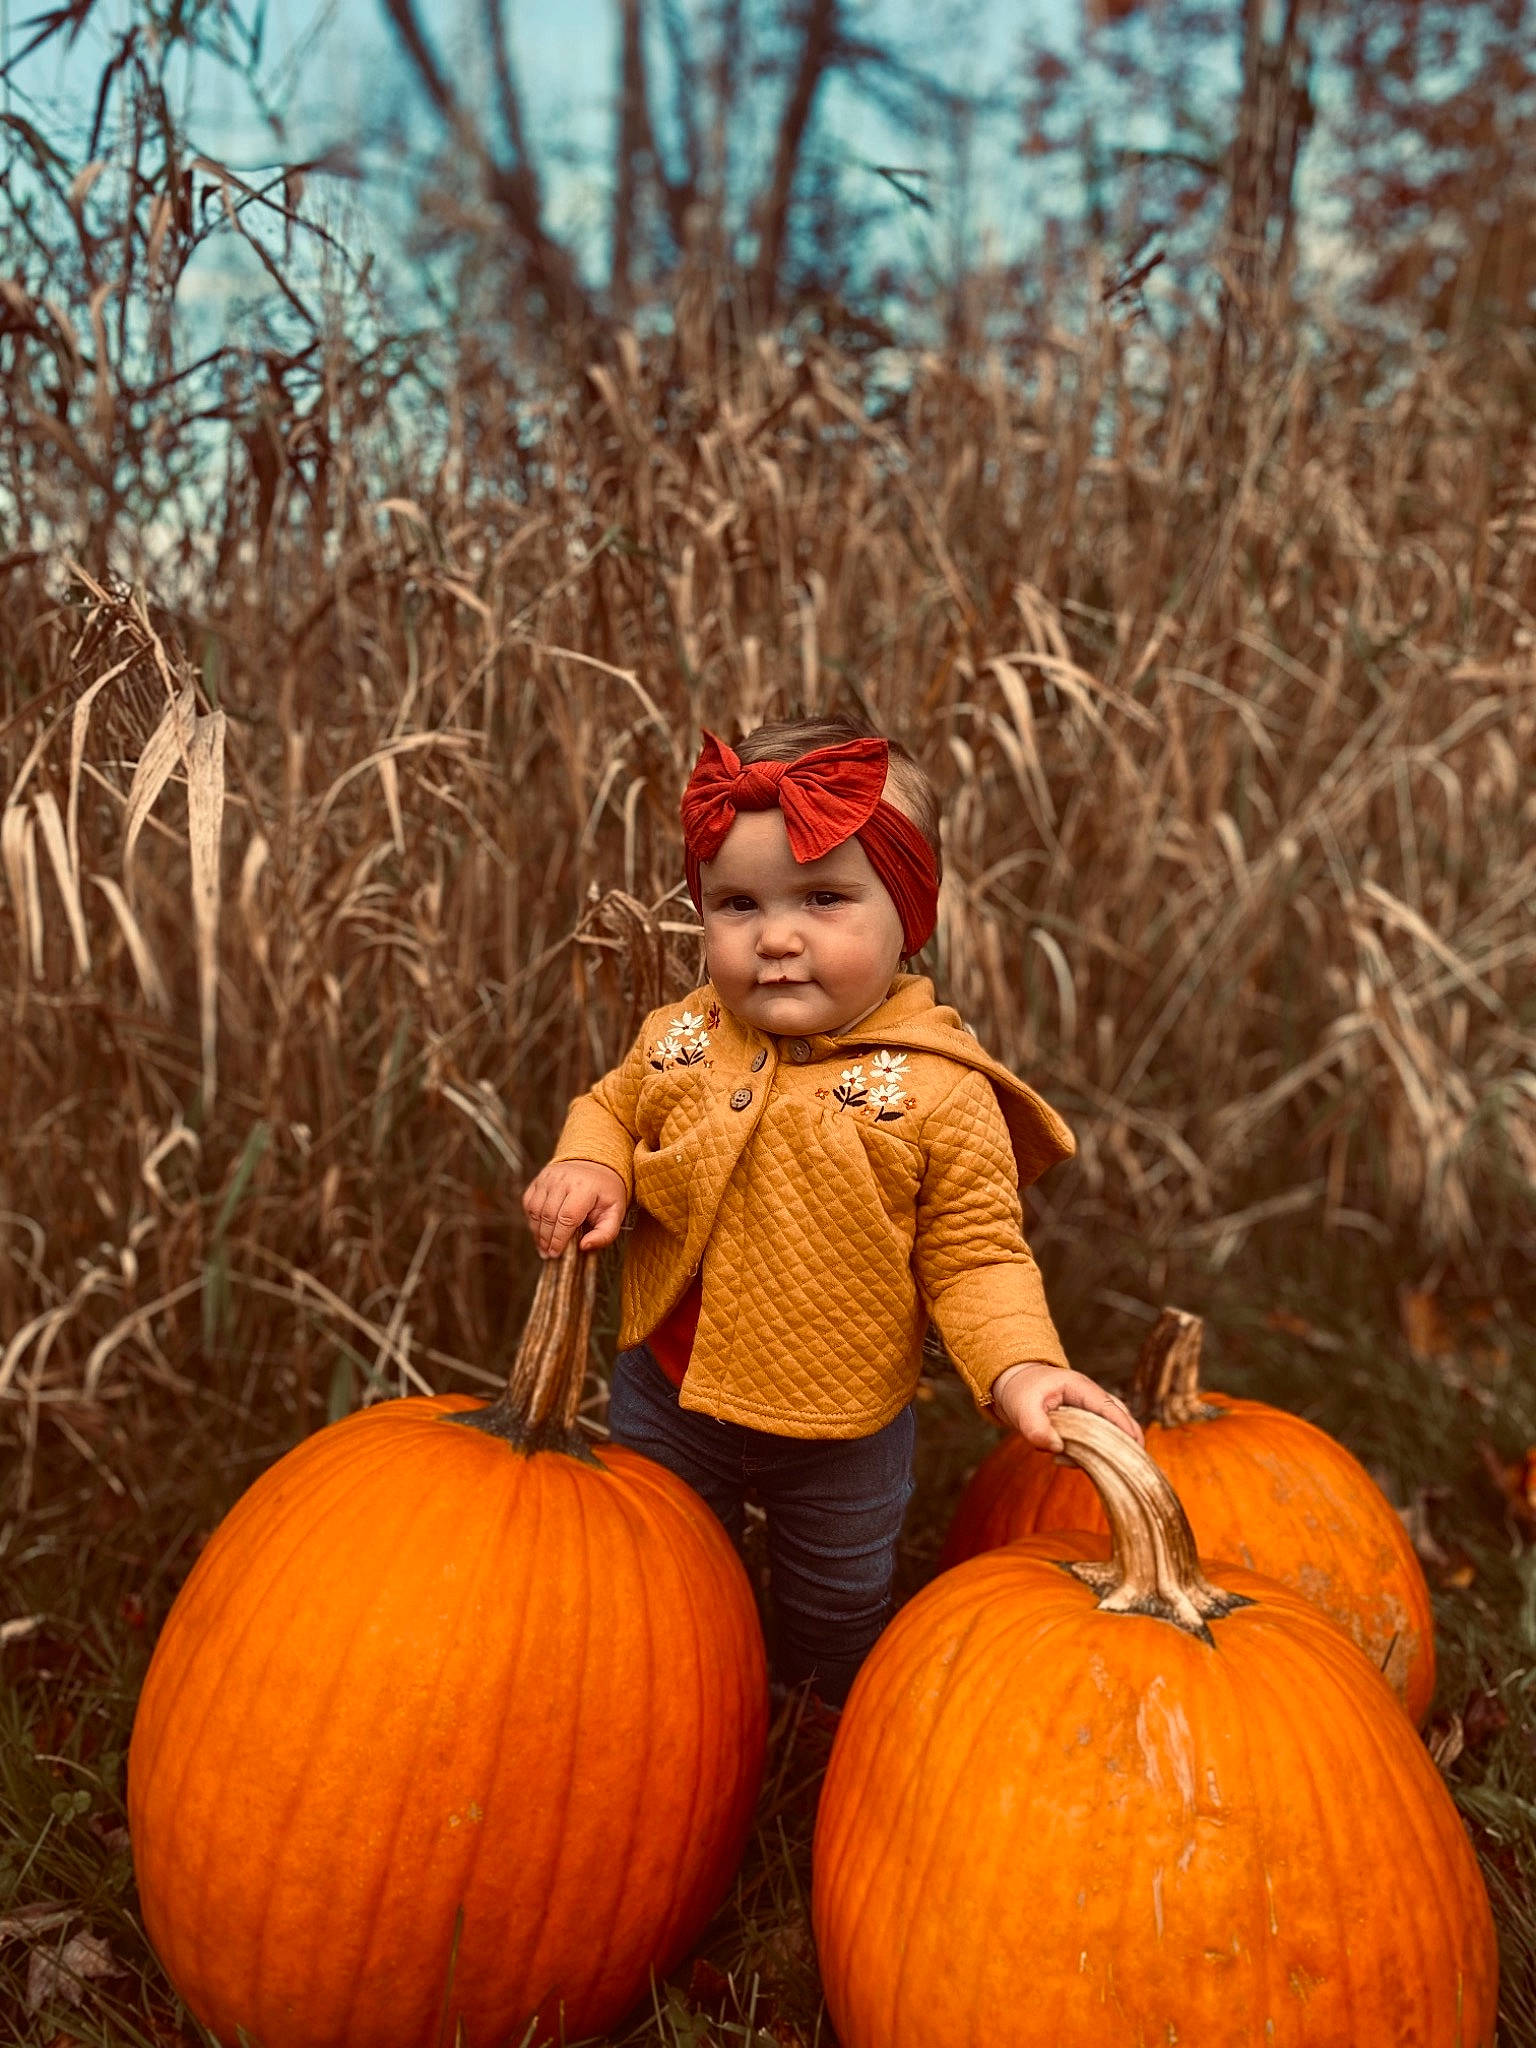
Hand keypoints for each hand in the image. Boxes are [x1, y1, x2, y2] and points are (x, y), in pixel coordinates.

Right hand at [521, 1160, 628, 1258]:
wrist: (595, 1165)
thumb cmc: (605, 1193)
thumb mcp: (615, 1213)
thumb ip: (605, 1233)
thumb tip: (584, 1247)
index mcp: (585, 1187)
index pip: (567, 1217)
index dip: (559, 1239)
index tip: (557, 1254)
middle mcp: (563, 1179)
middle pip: (549, 1216)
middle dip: (547, 1239)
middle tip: (549, 1254)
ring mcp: (548, 1177)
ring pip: (535, 1210)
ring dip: (537, 1232)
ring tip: (543, 1247)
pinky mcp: (539, 1179)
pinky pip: (529, 1203)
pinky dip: (532, 1220)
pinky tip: (540, 1232)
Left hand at [989, 1362, 1144, 1454]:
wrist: (1013, 1385)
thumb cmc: (1020, 1391)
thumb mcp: (1022, 1407)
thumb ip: (1036, 1427)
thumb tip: (1057, 1448)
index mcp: (1081, 1389)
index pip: (1110, 1409)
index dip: (1124, 1428)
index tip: (1136, 1448)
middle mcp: (1091, 1399)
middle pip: (1122, 1420)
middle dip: (1126, 1443)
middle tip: (1125, 1468)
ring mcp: (1090, 1411)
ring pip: (1111, 1432)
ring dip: (1101, 1451)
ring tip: (1070, 1461)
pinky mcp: (1084, 1424)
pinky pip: (1095, 1441)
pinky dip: (1086, 1454)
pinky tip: (1059, 1459)